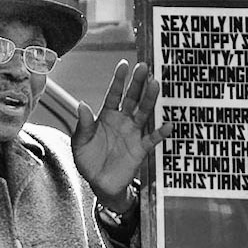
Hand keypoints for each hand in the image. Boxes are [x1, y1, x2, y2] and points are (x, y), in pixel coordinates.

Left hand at [71, 62, 169, 208]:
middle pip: (132, 98)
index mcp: (106, 115)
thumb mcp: (80, 142)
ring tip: (156, 85)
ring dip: (150, 100)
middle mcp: (122, 121)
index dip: (119, 80)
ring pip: (143, 113)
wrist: (99, 183)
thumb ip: (83, 124)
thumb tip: (82, 105)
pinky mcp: (141, 149)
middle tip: (145, 67)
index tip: (124, 64)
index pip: (114, 94)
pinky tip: (167, 124)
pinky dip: (160, 133)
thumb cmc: (88, 160)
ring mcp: (133, 133)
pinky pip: (152, 139)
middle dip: (138, 83)